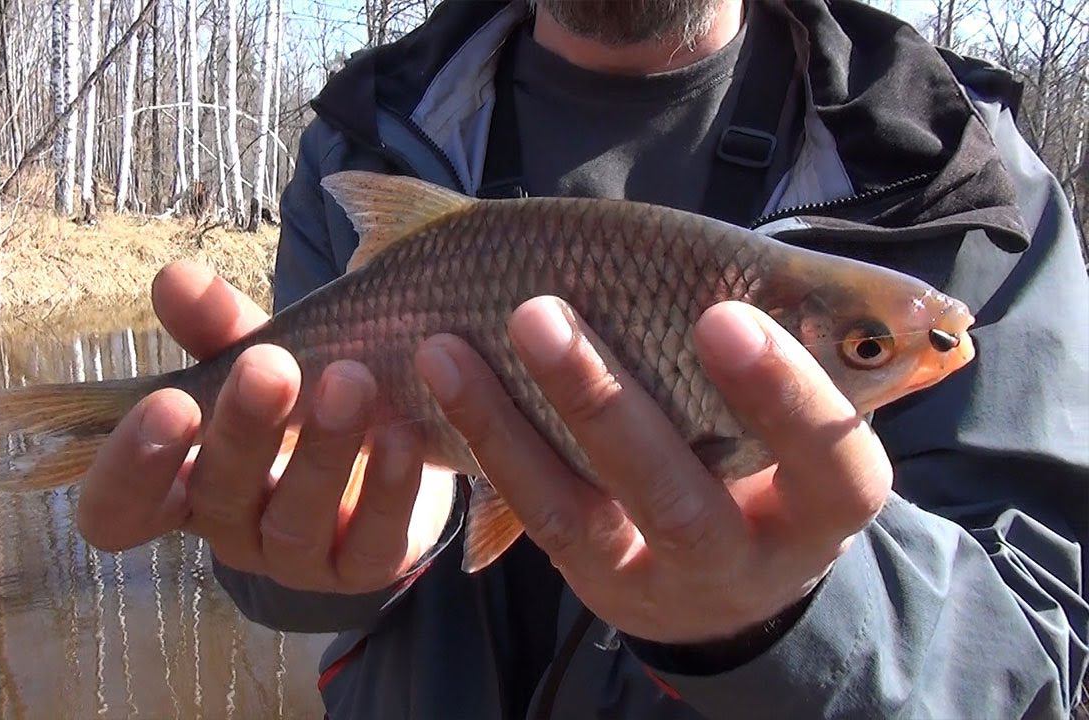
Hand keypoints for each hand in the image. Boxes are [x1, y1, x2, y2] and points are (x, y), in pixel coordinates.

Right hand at [76, 261, 455, 593]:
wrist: (402, 440)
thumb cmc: (307, 397)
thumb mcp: (262, 355)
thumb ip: (219, 326)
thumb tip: (174, 277)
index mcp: (184, 482)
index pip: (119, 507)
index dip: (130, 468)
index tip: (167, 402)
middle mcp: (231, 528)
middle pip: (216, 498)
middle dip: (243, 430)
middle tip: (271, 366)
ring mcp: (296, 559)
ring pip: (294, 523)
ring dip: (323, 450)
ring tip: (352, 381)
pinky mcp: (365, 568)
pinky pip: (372, 542)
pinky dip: (390, 489)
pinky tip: (403, 436)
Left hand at [415, 297, 891, 643]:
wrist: (732, 576)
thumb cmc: (776, 450)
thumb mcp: (810, 413)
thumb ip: (813, 346)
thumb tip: (858, 282)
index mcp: (825, 505)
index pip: (829, 462)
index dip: (782, 395)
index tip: (723, 314)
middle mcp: (742, 559)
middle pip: (680, 500)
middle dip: (605, 404)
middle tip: (539, 311)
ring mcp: (656, 581)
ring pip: (578, 515)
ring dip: (507, 426)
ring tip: (445, 345)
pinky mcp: (591, 579)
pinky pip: (529, 516)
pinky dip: (481, 444)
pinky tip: (438, 378)